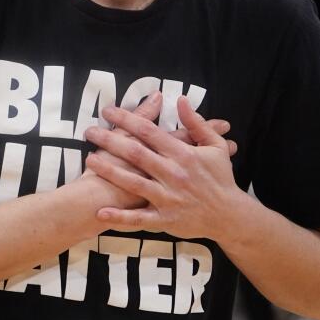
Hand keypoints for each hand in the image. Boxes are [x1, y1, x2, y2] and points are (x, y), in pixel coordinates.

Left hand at [84, 95, 243, 239]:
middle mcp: (173, 174)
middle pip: (136, 153)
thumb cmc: (220, 179)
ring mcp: (167, 198)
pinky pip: (139, 219)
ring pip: (133, 183)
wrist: (230, 216)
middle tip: (89, 131)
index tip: (109, 111)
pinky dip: (120, 217)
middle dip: (110, 141)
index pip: (150, 132)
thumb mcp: (215, 147)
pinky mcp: (165, 220)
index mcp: (183, 154)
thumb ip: (197, 123)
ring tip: (89, 160)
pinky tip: (101, 212)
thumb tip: (181, 100)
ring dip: (109, 172)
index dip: (128, 119)